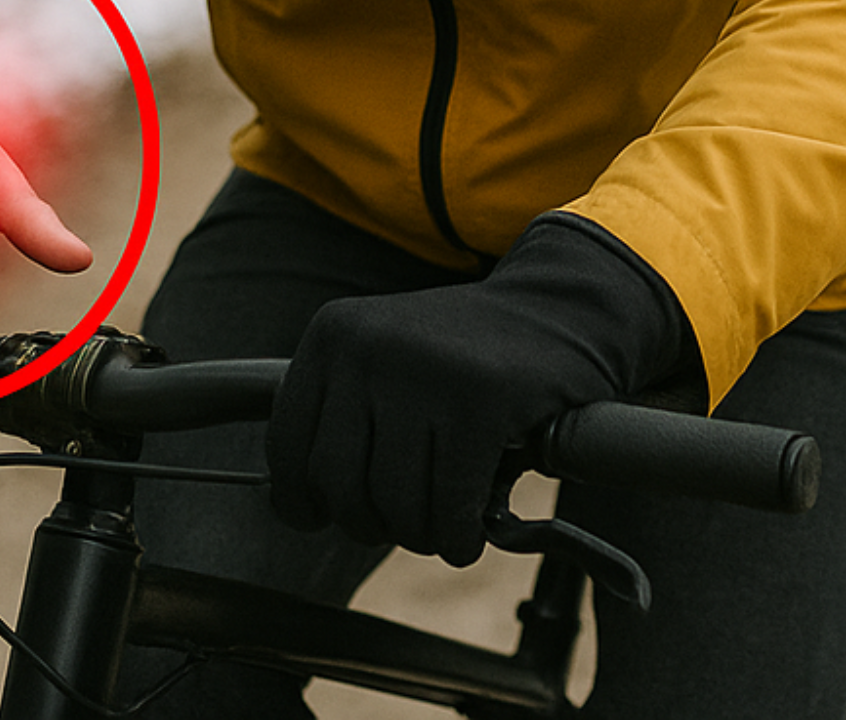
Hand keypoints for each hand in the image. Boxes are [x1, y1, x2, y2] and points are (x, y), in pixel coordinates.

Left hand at [265, 218, 687, 565]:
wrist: (559, 309)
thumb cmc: (465, 358)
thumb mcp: (384, 360)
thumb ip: (340, 418)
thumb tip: (294, 508)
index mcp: (334, 334)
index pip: (286, 447)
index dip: (302, 500)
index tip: (328, 516)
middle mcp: (369, 344)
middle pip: (340, 487)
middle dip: (374, 521)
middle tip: (409, 516)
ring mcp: (425, 368)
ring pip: (396, 506)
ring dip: (425, 533)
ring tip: (448, 515)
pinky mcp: (481, 399)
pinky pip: (451, 508)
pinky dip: (461, 536)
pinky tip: (475, 527)